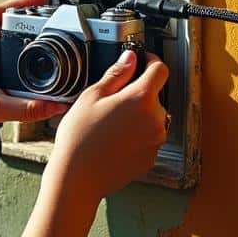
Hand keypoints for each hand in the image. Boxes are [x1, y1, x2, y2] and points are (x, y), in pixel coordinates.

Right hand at [46, 49, 169, 200]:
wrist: (78, 177)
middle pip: (154, 96)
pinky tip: (114, 139)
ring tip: (110, 124)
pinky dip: (137, 135)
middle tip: (111, 101)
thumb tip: (130, 59)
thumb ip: (116, 74)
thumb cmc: (80, 139)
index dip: (150, 61)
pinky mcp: (151, 158)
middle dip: (137, 93)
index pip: (160, 70)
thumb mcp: (91, 97)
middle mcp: (156, 119)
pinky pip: (148, 138)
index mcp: (141, 99)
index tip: (141, 61)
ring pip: (152, 118)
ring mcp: (155, 140)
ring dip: (138, 115)